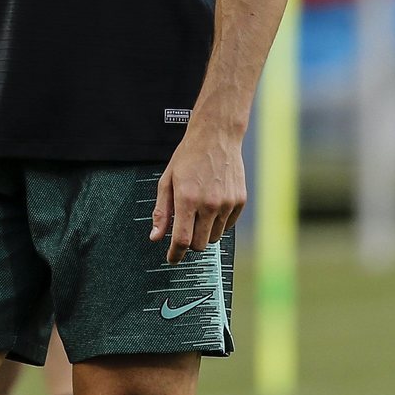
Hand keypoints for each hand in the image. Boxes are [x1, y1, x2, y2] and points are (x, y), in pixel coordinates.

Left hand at [149, 120, 245, 263]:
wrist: (217, 136)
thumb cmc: (189, 156)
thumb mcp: (167, 180)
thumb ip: (161, 211)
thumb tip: (156, 236)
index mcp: (187, 198)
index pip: (182, 240)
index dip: (175, 254)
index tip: (172, 258)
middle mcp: (209, 204)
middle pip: (199, 244)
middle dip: (189, 243)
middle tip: (184, 230)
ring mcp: (227, 203)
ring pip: (214, 237)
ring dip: (204, 232)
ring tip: (199, 211)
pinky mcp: (239, 201)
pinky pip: (228, 225)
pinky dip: (218, 223)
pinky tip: (212, 205)